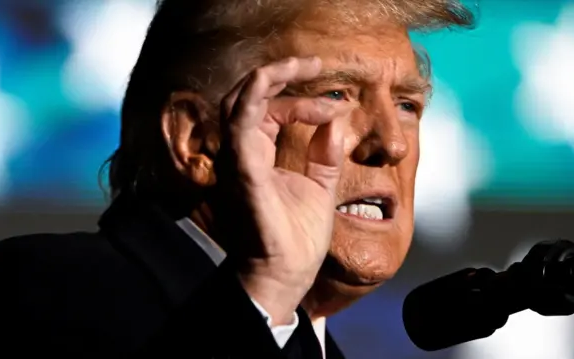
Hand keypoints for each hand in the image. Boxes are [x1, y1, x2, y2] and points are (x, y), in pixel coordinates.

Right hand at [214, 57, 353, 324]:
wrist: (289, 273)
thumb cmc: (298, 236)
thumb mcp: (320, 186)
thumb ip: (325, 154)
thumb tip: (334, 121)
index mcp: (258, 156)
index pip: (270, 112)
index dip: (301, 101)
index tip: (335, 108)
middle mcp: (242, 155)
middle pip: (248, 98)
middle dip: (279, 73)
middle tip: (314, 62)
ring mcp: (239, 163)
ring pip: (238, 103)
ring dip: (269, 77)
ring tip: (303, 63)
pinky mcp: (244, 174)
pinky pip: (240, 127)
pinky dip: (255, 98)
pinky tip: (276, 80)